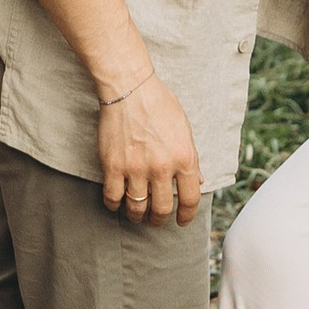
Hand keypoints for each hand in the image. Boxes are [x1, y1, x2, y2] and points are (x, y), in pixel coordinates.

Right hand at [98, 70, 202, 223]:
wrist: (129, 88)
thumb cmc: (159, 104)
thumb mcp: (185, 129)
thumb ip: (191, 159)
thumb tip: (196, 182)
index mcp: (184, 158)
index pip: (190, 199)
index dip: (187, 215)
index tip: (182, 221)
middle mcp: (161, 168)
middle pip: (162, 208)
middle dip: (159, 219)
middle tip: (155, 220)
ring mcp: (135, 169)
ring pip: (137, 208)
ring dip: (138, 216)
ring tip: (137, 215)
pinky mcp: (113, 166)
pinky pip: (113, 197)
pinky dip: (114, 205)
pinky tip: (116, 204)